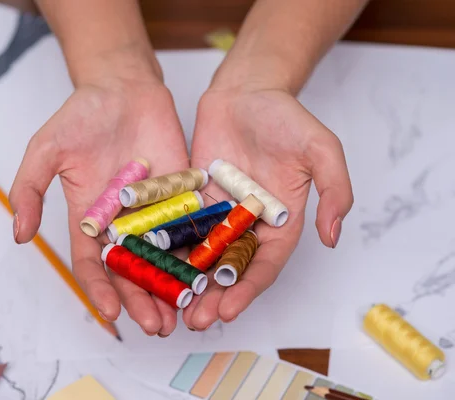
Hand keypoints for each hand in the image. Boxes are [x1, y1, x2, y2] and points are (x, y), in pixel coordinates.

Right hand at [9, 76, 189, 336]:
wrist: (123, 87)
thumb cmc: (82, 115)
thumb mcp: (46, 149)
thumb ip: (30, 189)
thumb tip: (18, 234)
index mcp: (89, 218)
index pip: (93, 264)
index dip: (100, 289)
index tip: (112, 313)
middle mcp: (122, 222)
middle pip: (133, 270)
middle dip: (143, 299)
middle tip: (157, 327)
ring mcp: (153, 211)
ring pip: (164, 258)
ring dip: (173, 287)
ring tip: (184, 314)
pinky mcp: (180, 196)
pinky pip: (189, 229)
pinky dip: (197, 253)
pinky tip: (207, 276)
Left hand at [185, 87, 353, 329]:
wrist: (247, 92)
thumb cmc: (286, 117)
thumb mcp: (321, 149)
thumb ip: (334, 190)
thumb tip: (334, 237)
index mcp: (282, 222)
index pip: (264, 265)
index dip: (247, 290)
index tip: (228, 310)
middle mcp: (249, 224)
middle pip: (231, 269)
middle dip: (214, 297)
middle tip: (195, 321)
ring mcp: (220, 214)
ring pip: (203, 256)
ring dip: (190, 283)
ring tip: (173, 307)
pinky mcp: (195, 201)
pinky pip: (182, 229)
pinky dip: (171, 251)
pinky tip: (154, 269)